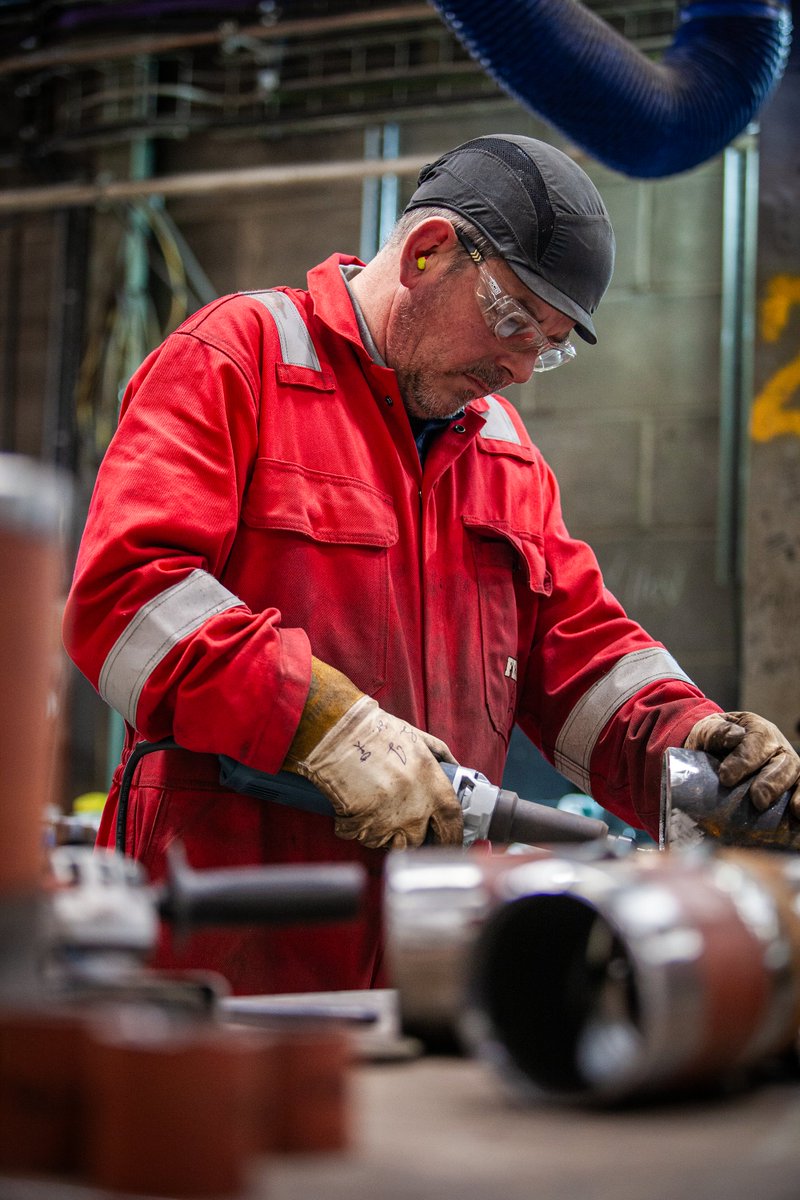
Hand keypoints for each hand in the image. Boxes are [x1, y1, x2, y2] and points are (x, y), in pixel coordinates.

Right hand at [291, 695, 462, 848]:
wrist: (341, 733)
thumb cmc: (377, 732)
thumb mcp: (418, 738)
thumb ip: (440, 755)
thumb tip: (454, 768)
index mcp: (434, 788)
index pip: (452, 826)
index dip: (452, 838)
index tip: (448, 841)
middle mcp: (416, 809)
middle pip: (418, 839)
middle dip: (410, 833)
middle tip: (399, 816)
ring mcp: (389, 821)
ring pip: (389, 842)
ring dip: (383, 832)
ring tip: (373, 806)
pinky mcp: (362, 826)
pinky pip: (362, 837)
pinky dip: (357, 827)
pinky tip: (354, 806)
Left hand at [684, 711, 799, 814]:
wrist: (713, 752)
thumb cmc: (712, 741)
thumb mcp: (707, 730)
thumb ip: (715, 731)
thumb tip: (734, 736)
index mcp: (757, 728)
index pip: (756, 741)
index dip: (743, 760)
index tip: (726, 778)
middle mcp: (777, 745)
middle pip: (783, 761)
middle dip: (769, 781)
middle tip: (757, 799)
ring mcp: (786, 764)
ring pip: (795, 775)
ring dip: (783, 792)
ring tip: (771, 807)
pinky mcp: (790, 782)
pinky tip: (797, 814)